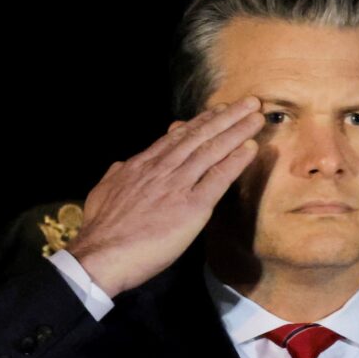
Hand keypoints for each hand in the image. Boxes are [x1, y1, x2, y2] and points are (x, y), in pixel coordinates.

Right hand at [65, 96, 263, 297]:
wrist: (102, 255)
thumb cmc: (101, 230)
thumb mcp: (102, 192)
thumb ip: (116, 175)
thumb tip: (122, 164)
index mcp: (142, 166)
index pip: (177, 138)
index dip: (201, 123)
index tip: (218, 110)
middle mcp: (163, 169)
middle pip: (199, 137)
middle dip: (226, 117)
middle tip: (249, 102)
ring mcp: (178, 185)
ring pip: (212, 151)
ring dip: (237, 131)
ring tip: (256, 116)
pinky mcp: (192, 207)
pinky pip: (218, 179)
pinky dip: (236, 161)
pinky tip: (251, 148)